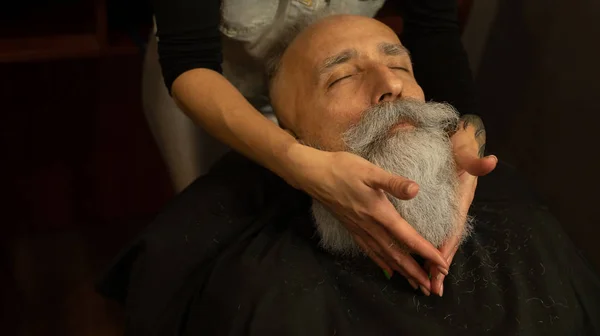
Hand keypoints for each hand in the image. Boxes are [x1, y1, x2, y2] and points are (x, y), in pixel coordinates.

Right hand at [286, 144, 449, 291]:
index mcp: (379, 213)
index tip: (443, 266)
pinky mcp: (352, 228)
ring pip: (384, 257)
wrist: (315, 175)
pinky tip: (388, 269)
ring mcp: (360, 230)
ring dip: (401, 272)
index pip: (408, 238)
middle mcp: (371, 227)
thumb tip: (416, 190)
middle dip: (416, 272)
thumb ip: (393, 182)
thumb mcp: (370, 171)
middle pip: (397, 255)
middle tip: (431, 288)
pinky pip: (370, 251)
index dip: (427, 253)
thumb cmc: (343, 169)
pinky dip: (382, 263)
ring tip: (415, 285)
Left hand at [427, 114, 496, 295]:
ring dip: (431, 263)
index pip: (453, 229)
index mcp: (460, 201)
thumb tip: (490, 160)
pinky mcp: (437, 210)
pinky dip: (424, 249)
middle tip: (432, 288)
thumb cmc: (459, 146)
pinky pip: (431, 234)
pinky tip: (414, 261)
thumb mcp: (465, 150)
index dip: (447, 247)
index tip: (439, 266)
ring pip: (439, 242)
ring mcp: (446, 212)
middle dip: (439, 266)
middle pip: (447, 243)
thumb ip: (475, 159)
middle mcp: (454, 211)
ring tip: (424, 285)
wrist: (458, 140)